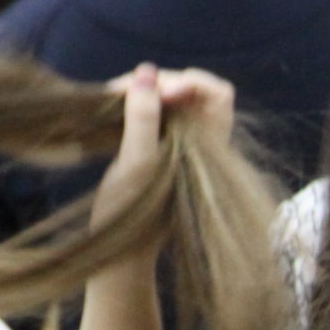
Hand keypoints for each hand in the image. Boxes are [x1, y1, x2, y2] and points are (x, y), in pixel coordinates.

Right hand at [89, 65, 235, 231]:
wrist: (121, 256)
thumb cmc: (131, 217)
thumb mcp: (135, 165)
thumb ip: (143, 118)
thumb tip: (146, 72)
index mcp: (206, 146)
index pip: (217, 93)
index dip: (189, 82)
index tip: (156, 91)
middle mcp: (198, 142)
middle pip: (191, 90)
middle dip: (158, 83)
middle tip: (120, 91)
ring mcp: (179, 145)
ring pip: (170, 100)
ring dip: (143, 92)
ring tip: (112, 98)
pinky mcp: (158, 149)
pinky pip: (155, 113)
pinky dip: (136, 105)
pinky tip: (113, 110)